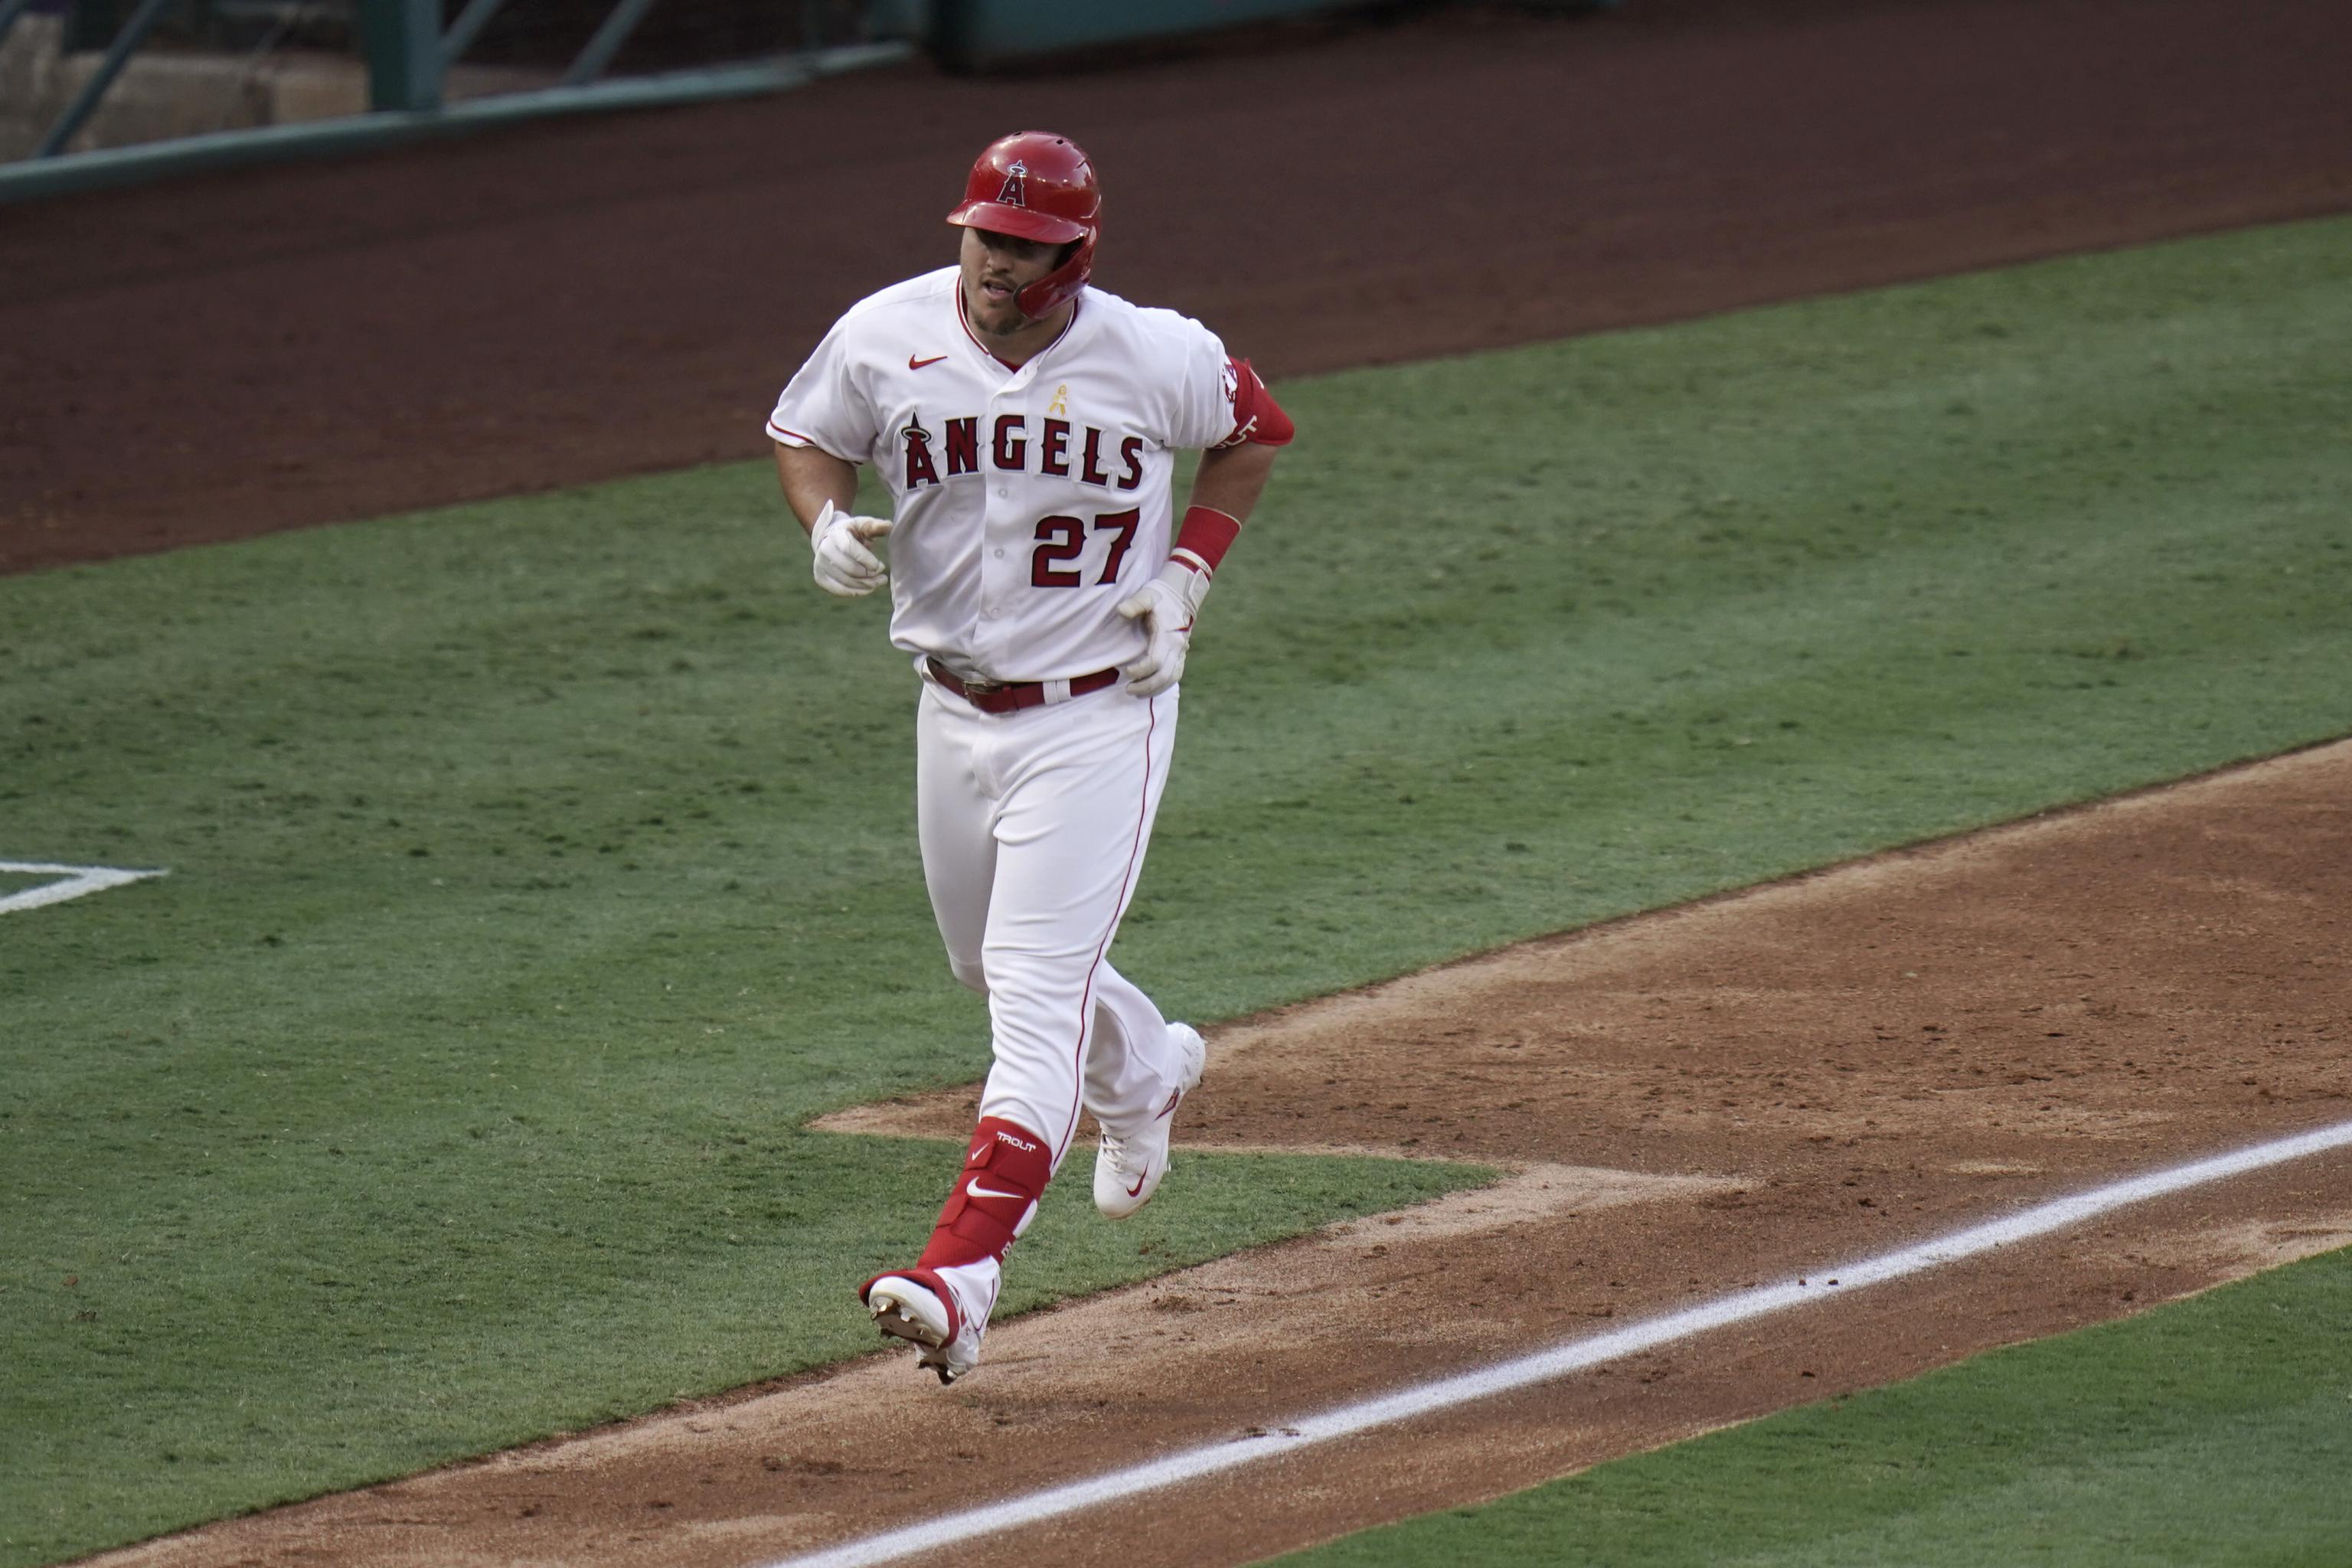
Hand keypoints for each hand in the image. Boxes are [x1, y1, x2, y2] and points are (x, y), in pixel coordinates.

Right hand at [809, 499, 892, 597]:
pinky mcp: (820, 577)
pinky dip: (856, 592)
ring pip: (846, 581)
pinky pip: (840, 590)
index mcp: (836, 534)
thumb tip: (890, 526)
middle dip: (869, 575)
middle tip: (882, 578)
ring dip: (866, 585)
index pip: (850, 549)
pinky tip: (868, 589)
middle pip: (850, 568)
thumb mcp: (863, 525)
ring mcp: (820, 564)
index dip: (867, 560)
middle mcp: (824, 549)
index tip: (881, 566)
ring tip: (878, 582)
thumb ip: (876, 526)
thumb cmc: (852, 532)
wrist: (830, 539)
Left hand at [1116, 562, 1209, 696]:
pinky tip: (1150, 690)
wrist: (1180, 595)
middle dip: (1146, 685)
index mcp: (1167, 634)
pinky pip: (1175, 675)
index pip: (1155, 660)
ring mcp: (1181, 652)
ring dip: (1154, 689)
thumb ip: (1134, 604)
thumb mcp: (1146, 596)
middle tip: (1128, 689)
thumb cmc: (1159, 597)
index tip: (1125, 671)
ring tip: (1136, 693)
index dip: (1140, 670)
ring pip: (1172, 678)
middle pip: (1164, 674)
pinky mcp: (1181, 655)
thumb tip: (1121, 611)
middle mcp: (1177, 646)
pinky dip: (1163, 686)